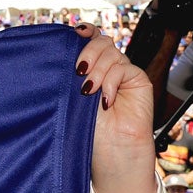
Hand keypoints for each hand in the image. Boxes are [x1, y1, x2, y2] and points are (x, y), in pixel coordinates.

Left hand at [73, 25, 156, 192]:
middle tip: (77, 72)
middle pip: (100, 41)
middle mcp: (105, 70)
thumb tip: (53, 54)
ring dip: (97, 69)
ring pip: (111, 51)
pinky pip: (124, 68)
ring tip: (88, 92)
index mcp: (88, 71)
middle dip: (87, 52)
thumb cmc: (86, 137)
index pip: (88, 40)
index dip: (82, 32)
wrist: (110, 160)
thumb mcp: (70, 102)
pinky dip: (112, 80)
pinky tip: (106, 101)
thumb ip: (67, 78)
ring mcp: (122, 75)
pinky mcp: (138, 83)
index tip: (72, 34)